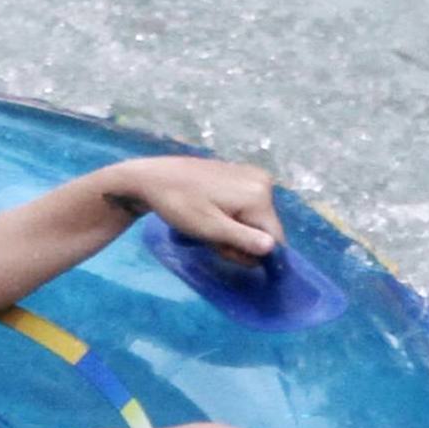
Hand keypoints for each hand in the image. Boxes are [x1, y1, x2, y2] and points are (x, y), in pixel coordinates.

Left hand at [102, 156, 283, 265]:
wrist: (153, 178)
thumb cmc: (179, 205)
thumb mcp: (210, 229)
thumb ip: (243, 240)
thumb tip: (273, 249)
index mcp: (259, 195)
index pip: (274, 239)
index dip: (251, 253)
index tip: (224, 249)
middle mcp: (264, 182)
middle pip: (264, 229)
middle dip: (240, 241)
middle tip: (211, 237)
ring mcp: (253, 176)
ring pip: (255, 220)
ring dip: (234, 231)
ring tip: (208, 224)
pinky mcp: (243, 175)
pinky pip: (247, 207)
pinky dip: (232, 217)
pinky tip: (211, 212)